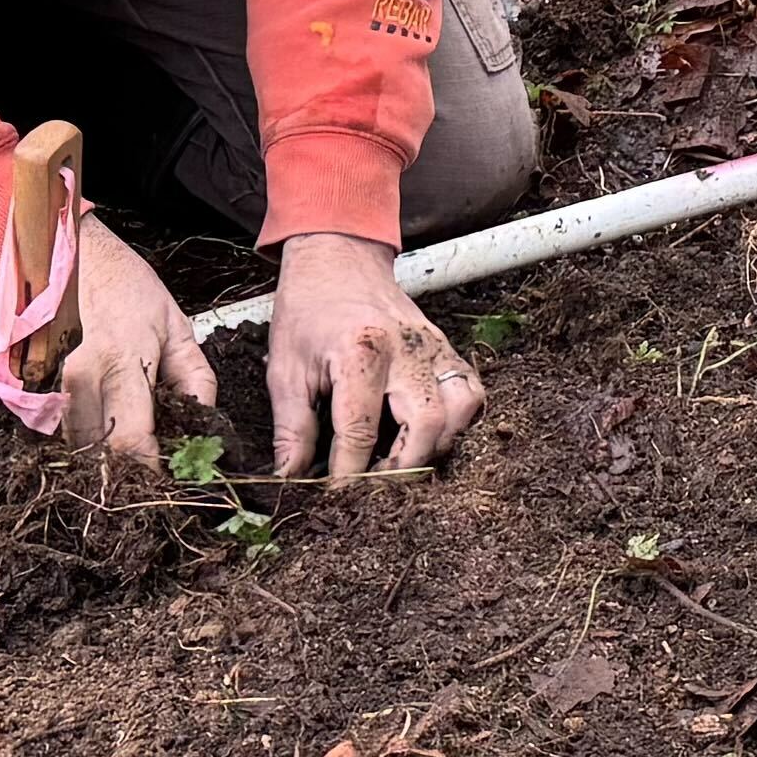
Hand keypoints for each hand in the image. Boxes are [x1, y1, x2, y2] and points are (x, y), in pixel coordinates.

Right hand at [51, 242, 215, 466]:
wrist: (70, 258)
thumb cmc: (127, 288)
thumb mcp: (177, 326)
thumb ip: (196, 380)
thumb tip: (202, 428)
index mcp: (120, 360)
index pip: (132, 441)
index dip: (152, 470)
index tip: (170, 478)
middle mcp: (77, 377)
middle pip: (99, 454)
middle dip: (128, 469)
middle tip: (150, 465)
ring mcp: (46, 383)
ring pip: (75, 447)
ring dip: (101, 456)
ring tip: (126, 444)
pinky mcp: (27, 387)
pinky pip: (55, 431)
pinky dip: (78, 438)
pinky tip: (98, 425)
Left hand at [264, 232, 485, 482]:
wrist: (337, 258)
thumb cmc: (307, 311)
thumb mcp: (285, 368)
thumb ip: (292, 428)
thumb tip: (290, 479)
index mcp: (360, 350)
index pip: (360, 430)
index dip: (348, 474)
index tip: (337, 499)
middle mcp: (405, 348)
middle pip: (425, 423)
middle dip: (402, 467)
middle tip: (376, 488)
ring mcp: (433, 347)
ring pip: (460, 409)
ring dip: (436, 445)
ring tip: (403, 461)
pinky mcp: (447, 347)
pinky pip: (471, 391)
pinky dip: (459, 420)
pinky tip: (431, 434)